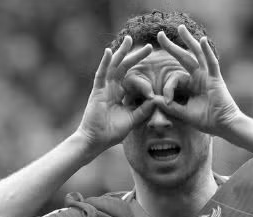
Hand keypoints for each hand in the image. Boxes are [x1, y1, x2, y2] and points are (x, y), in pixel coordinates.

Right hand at [76, 36, 155, 150]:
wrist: (96, 141)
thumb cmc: (112, 133)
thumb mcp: (133, 120)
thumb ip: (144, 110)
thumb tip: (156, 99)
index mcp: (121, 94)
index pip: (133, 77)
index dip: (143, 73)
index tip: (155, 63)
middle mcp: (113, 88)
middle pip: (125, 67)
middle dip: (136, 56)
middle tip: (149, 46)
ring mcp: (104, 88)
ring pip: (113, 66)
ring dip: (121, 52)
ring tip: (128, 40)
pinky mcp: (97, 91)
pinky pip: (101, 74)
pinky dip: (105, 63)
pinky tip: (109, 52)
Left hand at [154, 26, 243, 136]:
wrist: (223, 126)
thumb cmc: (206, 120)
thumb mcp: (183, 113)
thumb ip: (169, 106)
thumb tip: (152, 99)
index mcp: (191, 84)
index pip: (175, 78)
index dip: (168, 87)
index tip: (166, 101)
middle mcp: (199, 77)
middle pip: (184, 57)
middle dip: (171, 46)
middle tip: (159, 34)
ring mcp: (208, 75)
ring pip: (197, 54)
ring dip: (188, 40)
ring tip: (180, 28)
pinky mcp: (216, 78)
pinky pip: (211, 62)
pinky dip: (207, 51)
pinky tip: (202, 39)